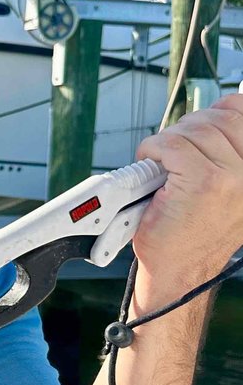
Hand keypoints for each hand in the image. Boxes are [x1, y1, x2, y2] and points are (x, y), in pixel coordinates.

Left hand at [135, 93, 242, 301]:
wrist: (180, 272)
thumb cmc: (192, 235)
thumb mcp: (222, 190)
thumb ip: (224, 155)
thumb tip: (213, 117)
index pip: (241, 114)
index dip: (216, 113)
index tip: (199, 124)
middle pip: (216, 118)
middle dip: (186, 128)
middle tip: (170, 152)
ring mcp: (231, 176)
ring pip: (192, 129)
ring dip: (167, 141)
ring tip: (160, 164)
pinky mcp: (203, 182)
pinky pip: (170, 144)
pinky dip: (153, 150)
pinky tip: (151, 167)